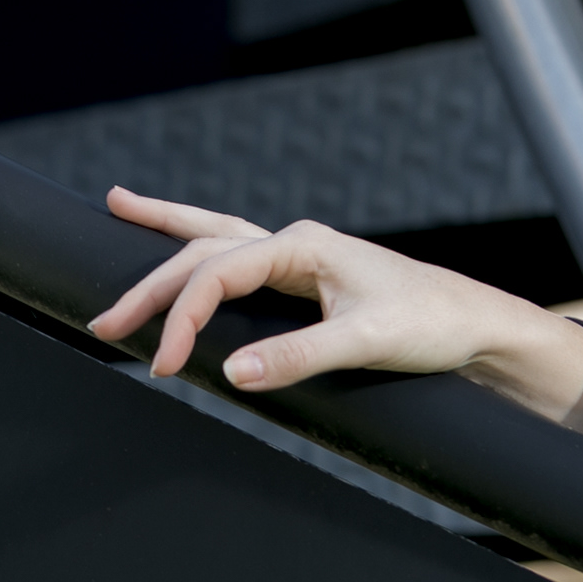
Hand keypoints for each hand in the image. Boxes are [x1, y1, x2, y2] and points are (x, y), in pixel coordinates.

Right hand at [89, 188, 582, 431]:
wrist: (480, 326)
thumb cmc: (433, 326)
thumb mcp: (366, 344)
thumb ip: (297, 357)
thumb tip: (228, 374)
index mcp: (304, 247)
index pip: (218, 273)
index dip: (182, 318)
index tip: (163, 365)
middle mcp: (296, 242)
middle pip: (203, 253)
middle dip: (150, 287)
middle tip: (102, 324)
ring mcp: (302, 256)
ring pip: (217, 237)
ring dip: (166, 233)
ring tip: (117, 207)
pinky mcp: (309, 278)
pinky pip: (241, 255)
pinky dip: (204, 244)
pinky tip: (181, 235)